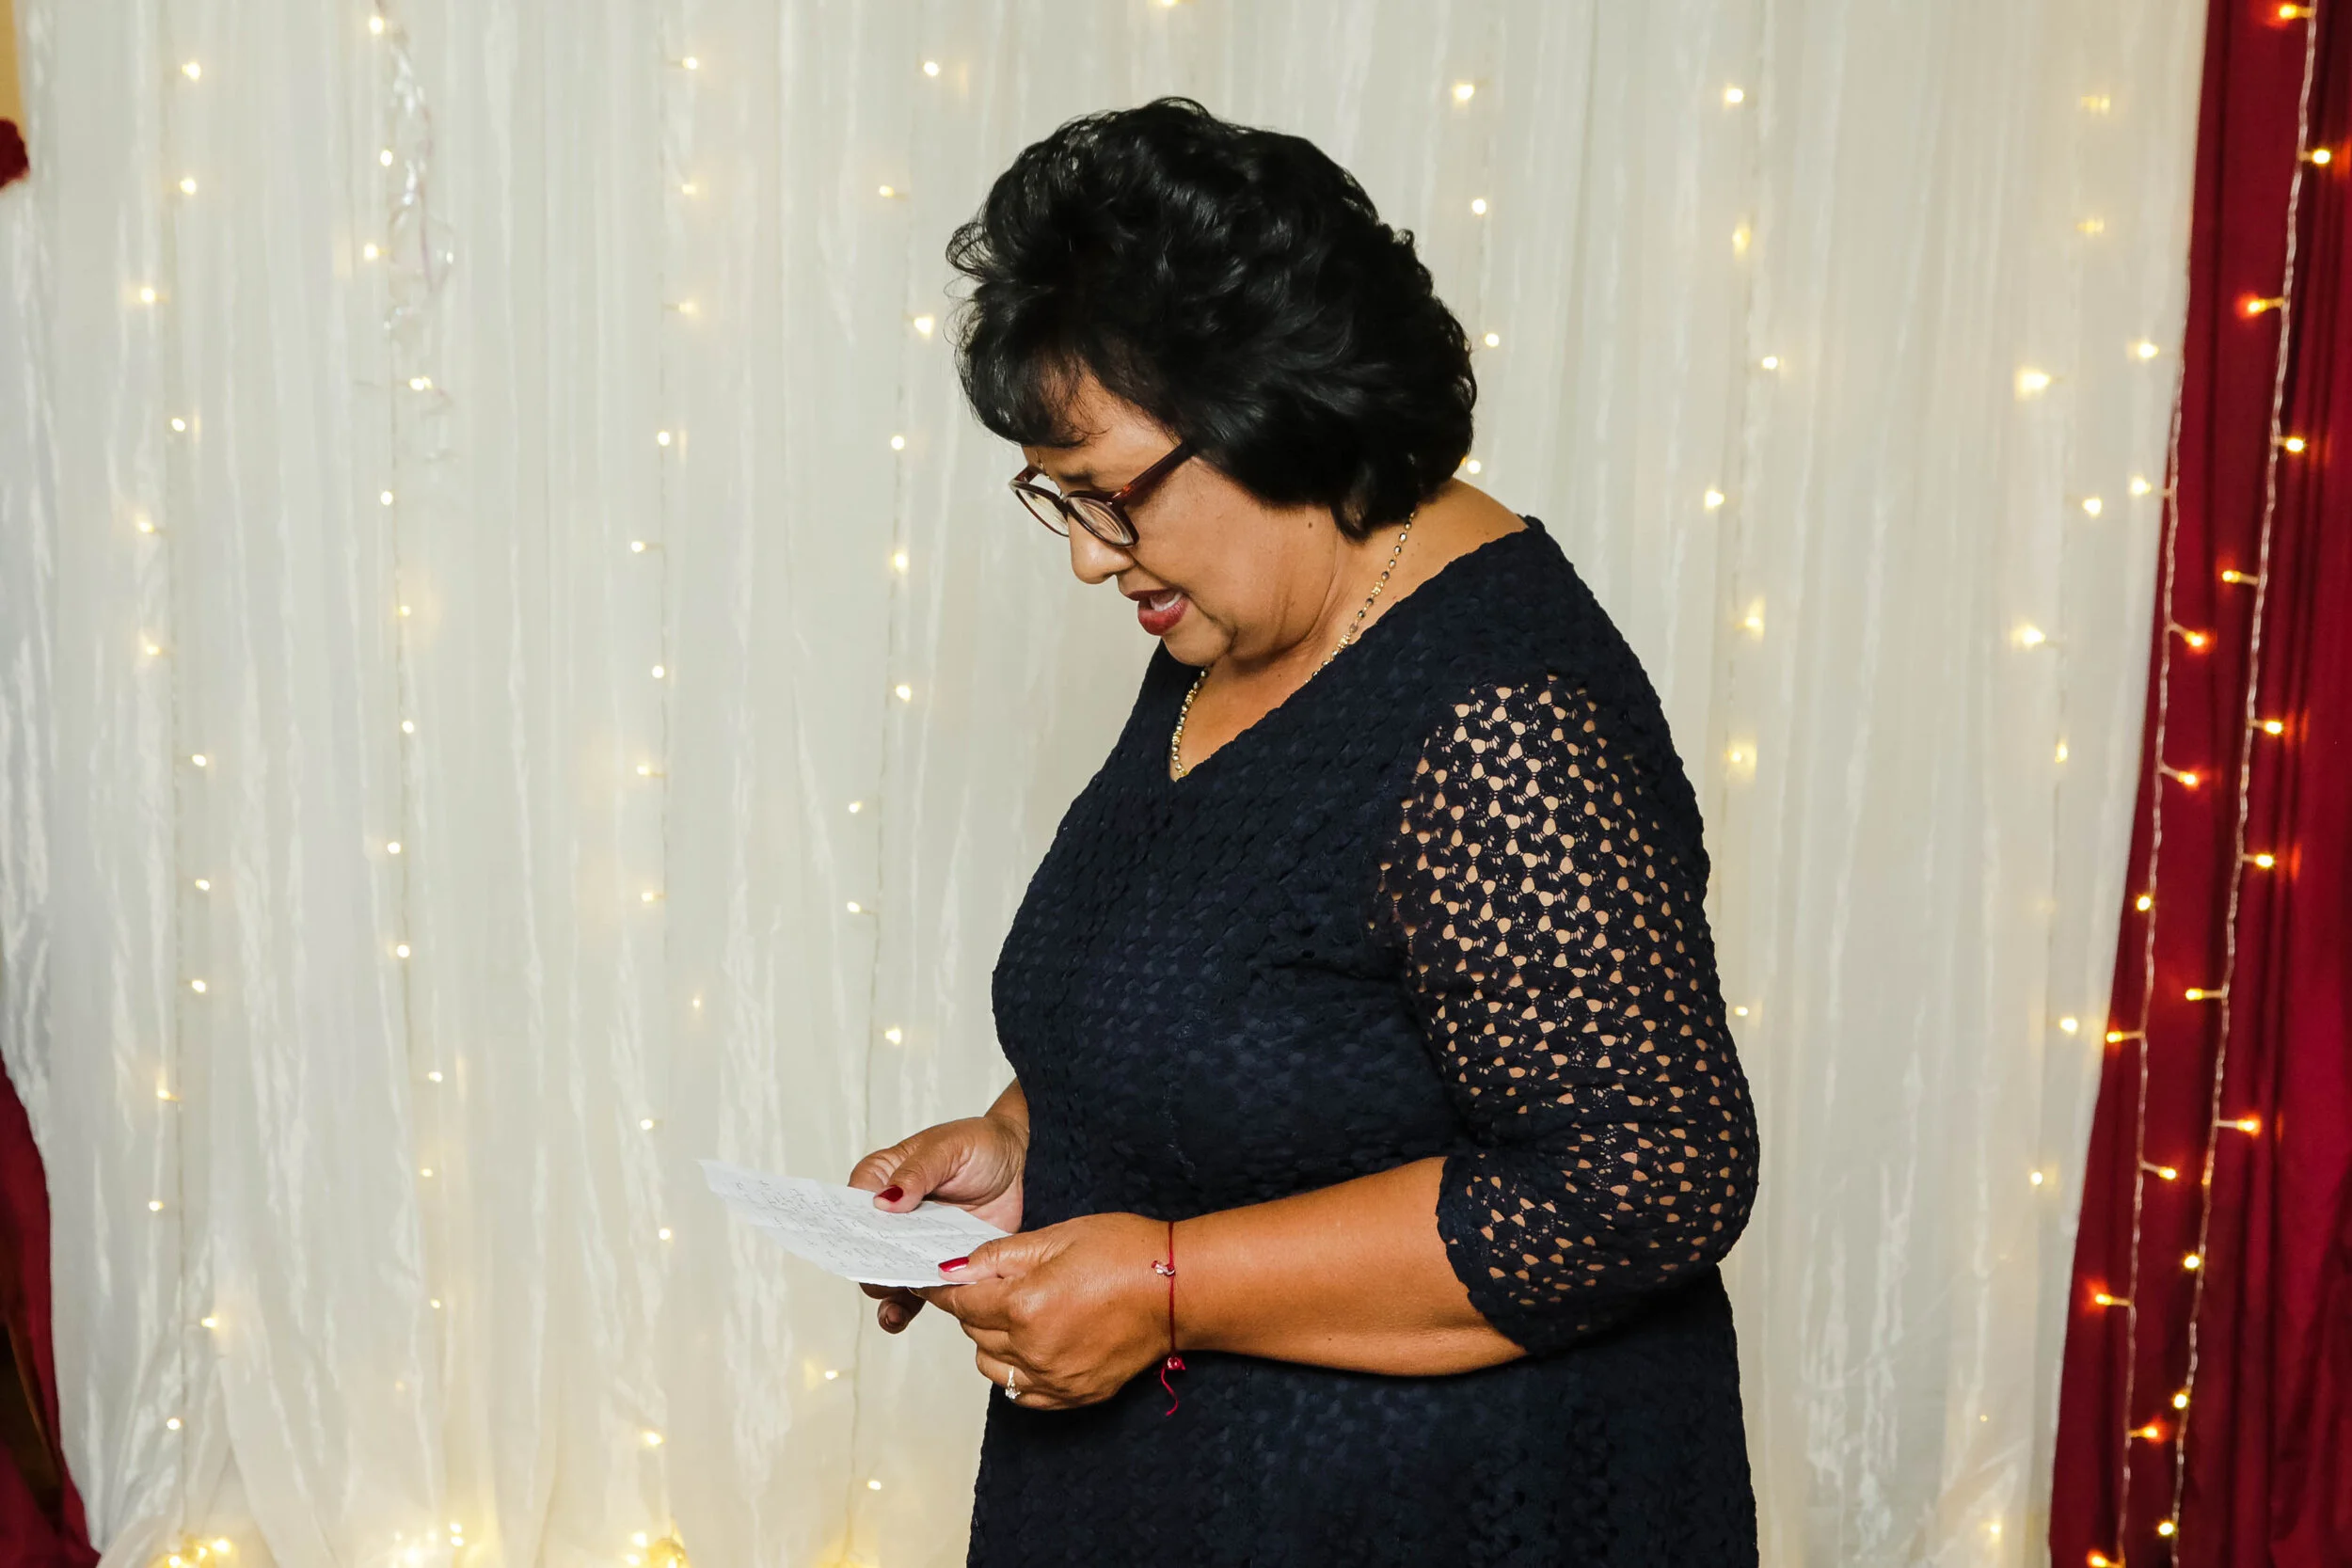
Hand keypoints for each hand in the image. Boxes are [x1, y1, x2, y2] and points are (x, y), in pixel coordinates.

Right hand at [847, 1113, 1027, 1334]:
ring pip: (888, 1274)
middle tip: (882, 1279)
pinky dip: (909, 1305)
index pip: (854, 1203)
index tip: (856, 1246)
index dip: (850, 1226)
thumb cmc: (981, 1144)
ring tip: (892, 1312)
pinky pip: (918, 1290)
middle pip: (868, 1247)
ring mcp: (916, 1242)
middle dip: (870, 1266)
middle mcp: (894, 1214)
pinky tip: (903, 1316)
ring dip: (885, 1294)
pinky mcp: (940, 1263)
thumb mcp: (949, 1148)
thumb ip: (917, 1172)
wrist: (1024, 1166)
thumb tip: (883, 1201)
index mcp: (886, 1177)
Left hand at [910, 1211, 1172, 1410]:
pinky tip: (1033, 1346)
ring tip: (1019, 1314)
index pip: (961, 1302)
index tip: (934, 1280)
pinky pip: (1023, 1394)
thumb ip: (1001, 1256)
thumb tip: (957, 1268)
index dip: (944, 1287)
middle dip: (974, 1307)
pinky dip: (1017, 1372)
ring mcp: (1055, 1378)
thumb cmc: (1127, 1253)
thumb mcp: (1057, 1237)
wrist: (1179, 1288)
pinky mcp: (1075, 1394)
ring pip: (992, 1367)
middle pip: (974, 1332)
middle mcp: (1034, 1349)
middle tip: (992, 1284)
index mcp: (1025, 1305)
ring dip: (991, 1341)